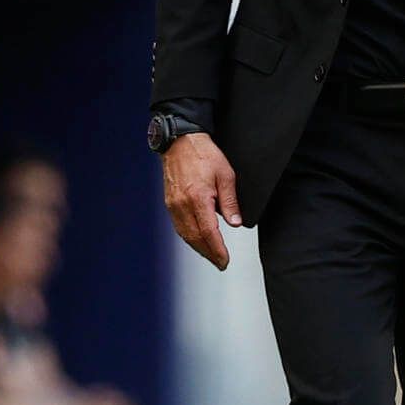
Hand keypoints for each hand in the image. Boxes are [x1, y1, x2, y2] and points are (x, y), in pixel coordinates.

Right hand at [161, 132, 241, 269]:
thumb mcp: (226, 175)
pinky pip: (179, 226)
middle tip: (220, 263)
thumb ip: (230, 202)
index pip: (209, 232)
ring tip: (211, 256)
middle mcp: (182, 205)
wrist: (181, 141)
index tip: (225, 260)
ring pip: (185, 234)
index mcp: (198, 198)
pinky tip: (197, 240)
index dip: (217, 250)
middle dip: (209, 254)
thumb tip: (235, 223)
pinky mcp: (169, 203)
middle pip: (195, 238)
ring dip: (198, 248)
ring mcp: (173, 205)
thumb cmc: (203, 154)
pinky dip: (189, 237)